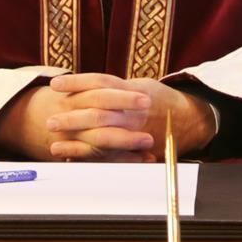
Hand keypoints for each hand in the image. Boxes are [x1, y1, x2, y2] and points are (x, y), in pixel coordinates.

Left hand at [3, 73, 218, 161]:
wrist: (190, 120)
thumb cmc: (161, 100)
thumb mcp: (141, 84)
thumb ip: (115, 87)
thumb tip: (85, 86)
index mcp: (133, 90)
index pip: (101, 82)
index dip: (76, 82)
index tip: (54, 84)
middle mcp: (134, 111)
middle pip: (97, 112)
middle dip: (72, 117)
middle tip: (50, 121)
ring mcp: (136, 132)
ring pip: (102, 137)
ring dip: (76, 142)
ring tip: (54, 144)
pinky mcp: (138, 150)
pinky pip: (111, 156)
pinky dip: (90, 158)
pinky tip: (71, 159)